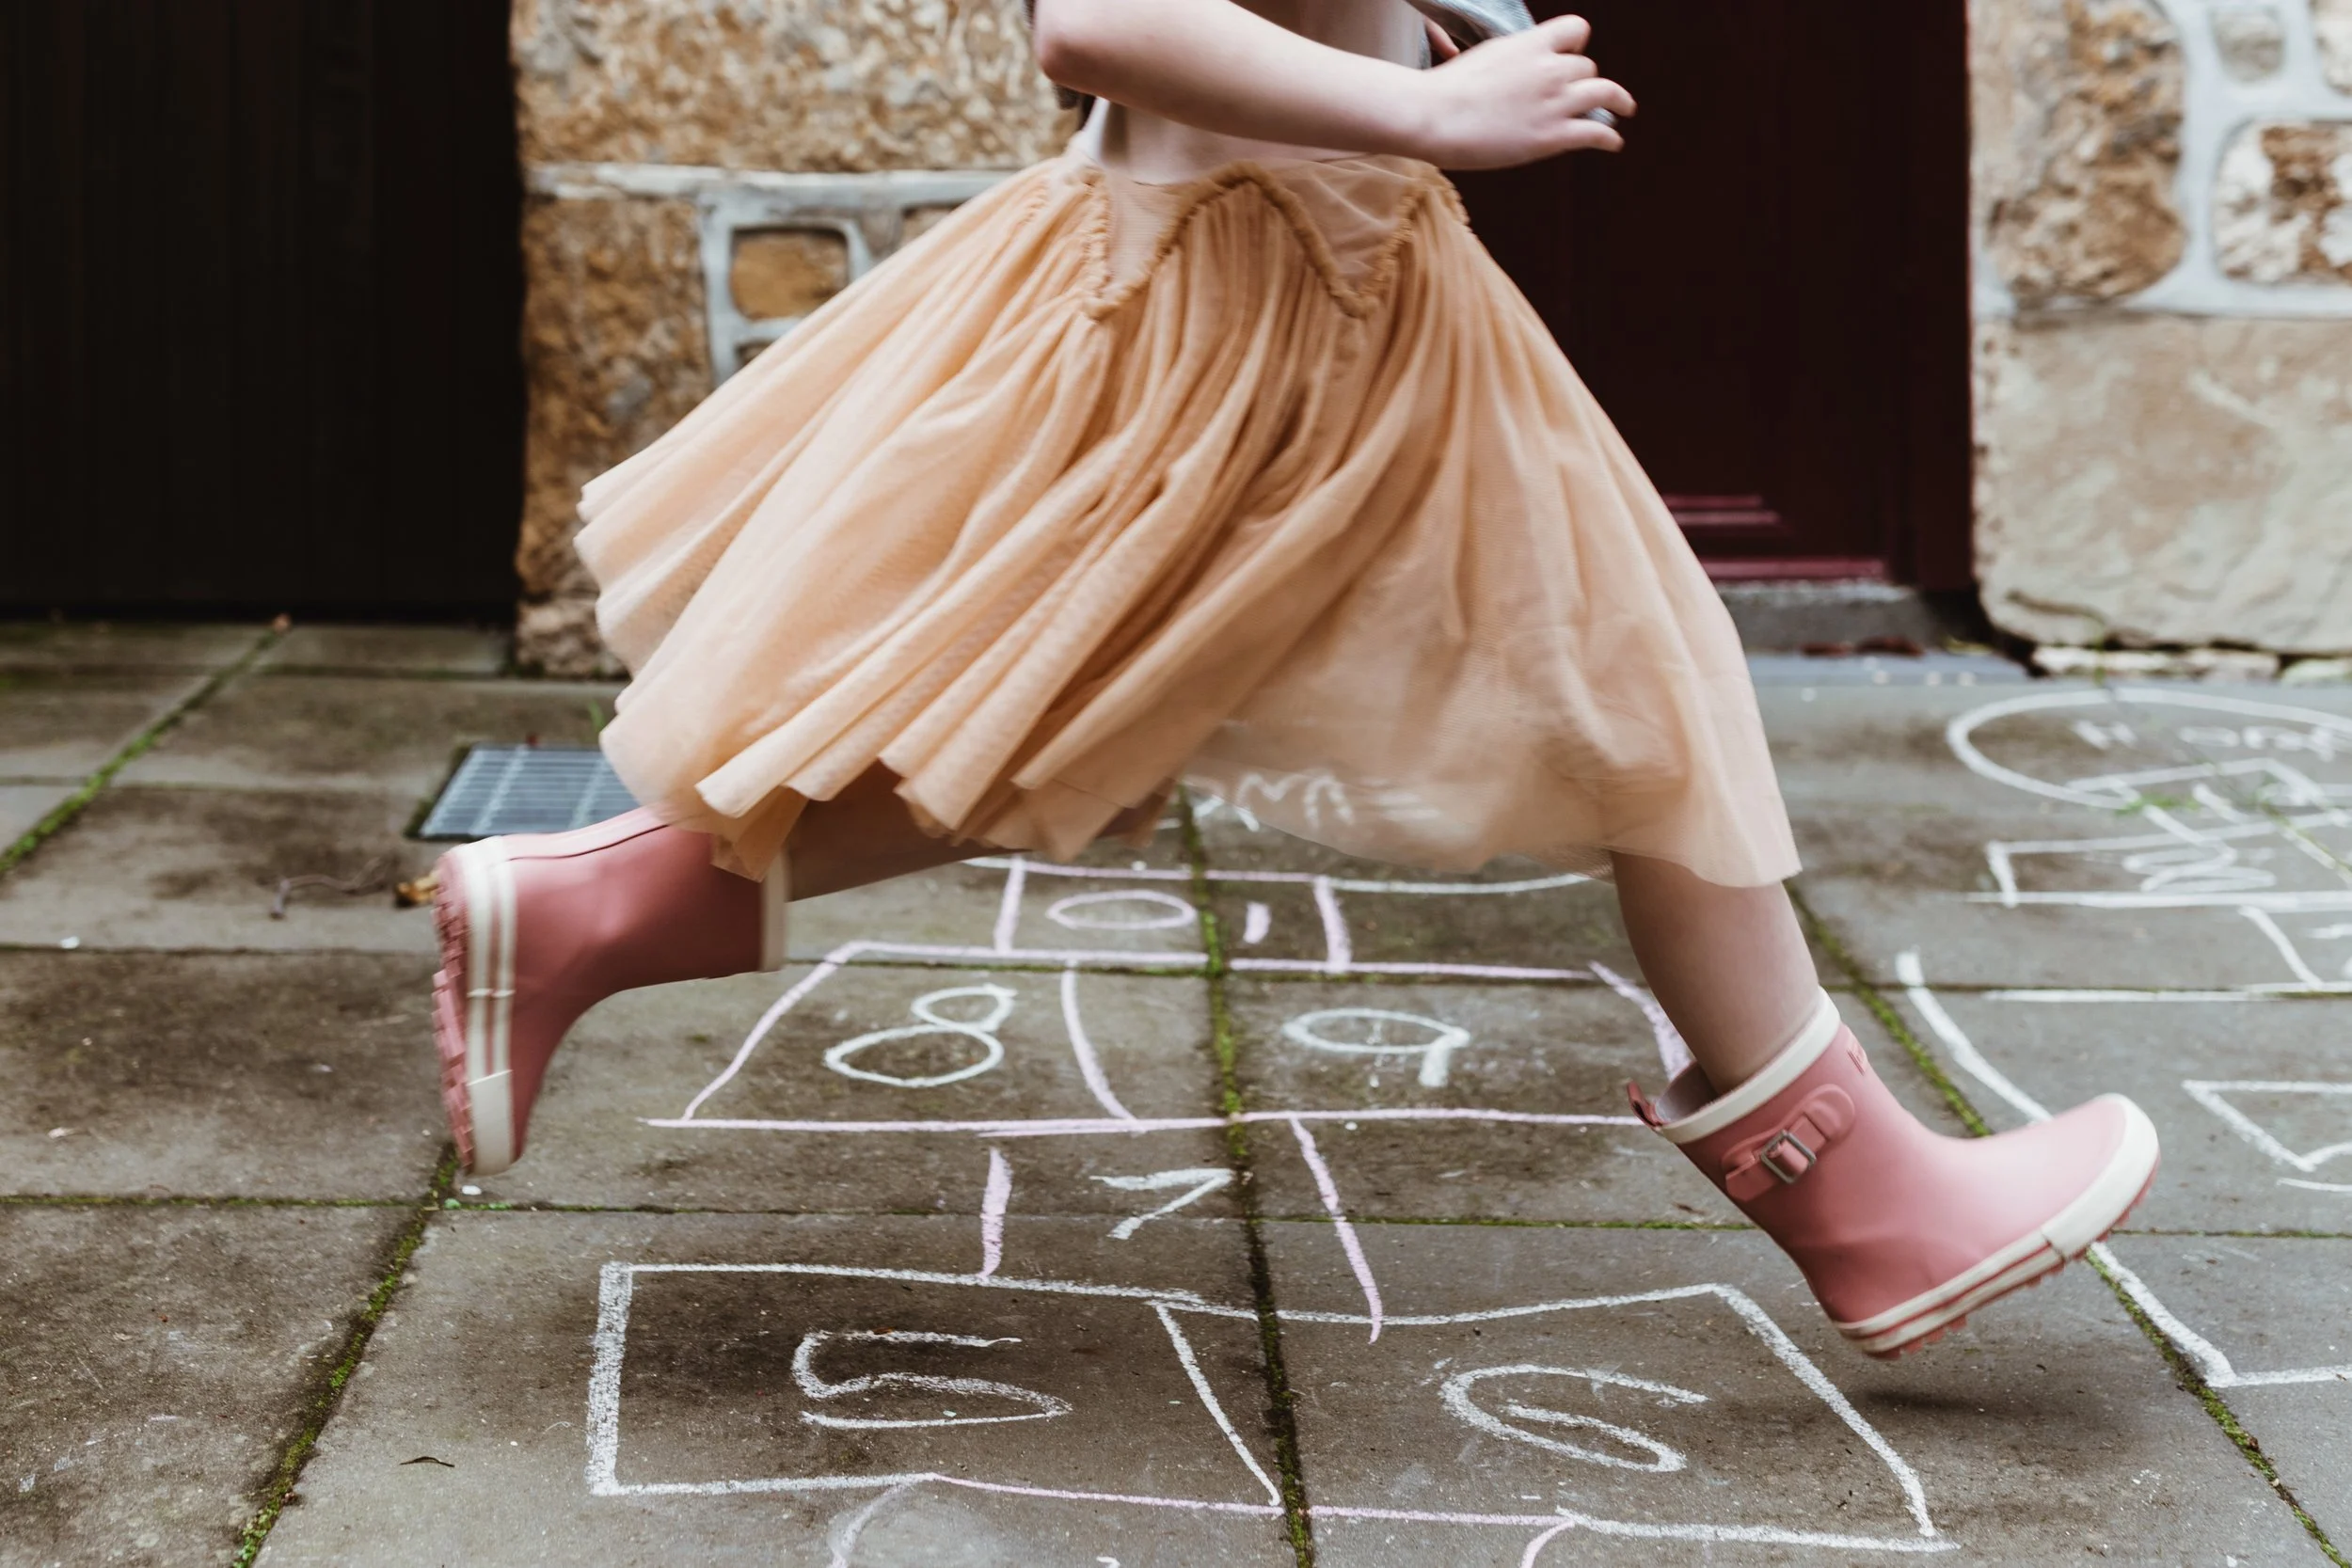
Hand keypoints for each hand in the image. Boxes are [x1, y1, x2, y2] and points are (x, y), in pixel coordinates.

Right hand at [1408, 14, 1634, 168]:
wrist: (1433, 115)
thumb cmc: (1444, 91)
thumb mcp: (1482, 57)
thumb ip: (1507, 60)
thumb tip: (1506, 69)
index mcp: (1530, 45)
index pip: (1576, 29)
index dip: (1577, 43)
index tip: (1572, 55)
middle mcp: (1549, 68)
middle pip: (1587, 67)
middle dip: (1583, 80)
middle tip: (1579, 95)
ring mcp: (1555, 102)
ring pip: (1604, 92)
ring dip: (1617, 101)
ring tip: (1624, 109)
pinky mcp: (1553, 136)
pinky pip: (1598, 132)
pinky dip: (1610, 138)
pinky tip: (1614, 143)